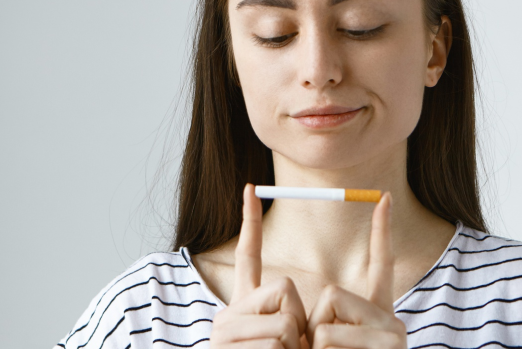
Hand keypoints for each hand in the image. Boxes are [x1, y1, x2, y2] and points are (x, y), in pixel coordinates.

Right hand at [209, 183, 309, 348]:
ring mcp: (223, 333)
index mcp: (241, 306)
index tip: (250, 188)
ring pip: (286, 321)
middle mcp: (227, 314)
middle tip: (288, 348)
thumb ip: (287, 316)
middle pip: (284, 288)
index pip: (247, 256)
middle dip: (298, 321)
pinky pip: (276, 343)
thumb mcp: (285, 340)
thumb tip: (299, 309)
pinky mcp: (224, 347)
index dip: (249, 221)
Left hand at [305, 192, 406, 348]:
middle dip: (316, 325)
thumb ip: (326, 323)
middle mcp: (392, 323)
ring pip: (324, 324)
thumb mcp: (329, 344)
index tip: (385, 197)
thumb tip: (298, 319)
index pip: (382, 265)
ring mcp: (393, 338)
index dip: (382, 231)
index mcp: (380, 315)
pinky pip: (327, 339)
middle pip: (332, 293)